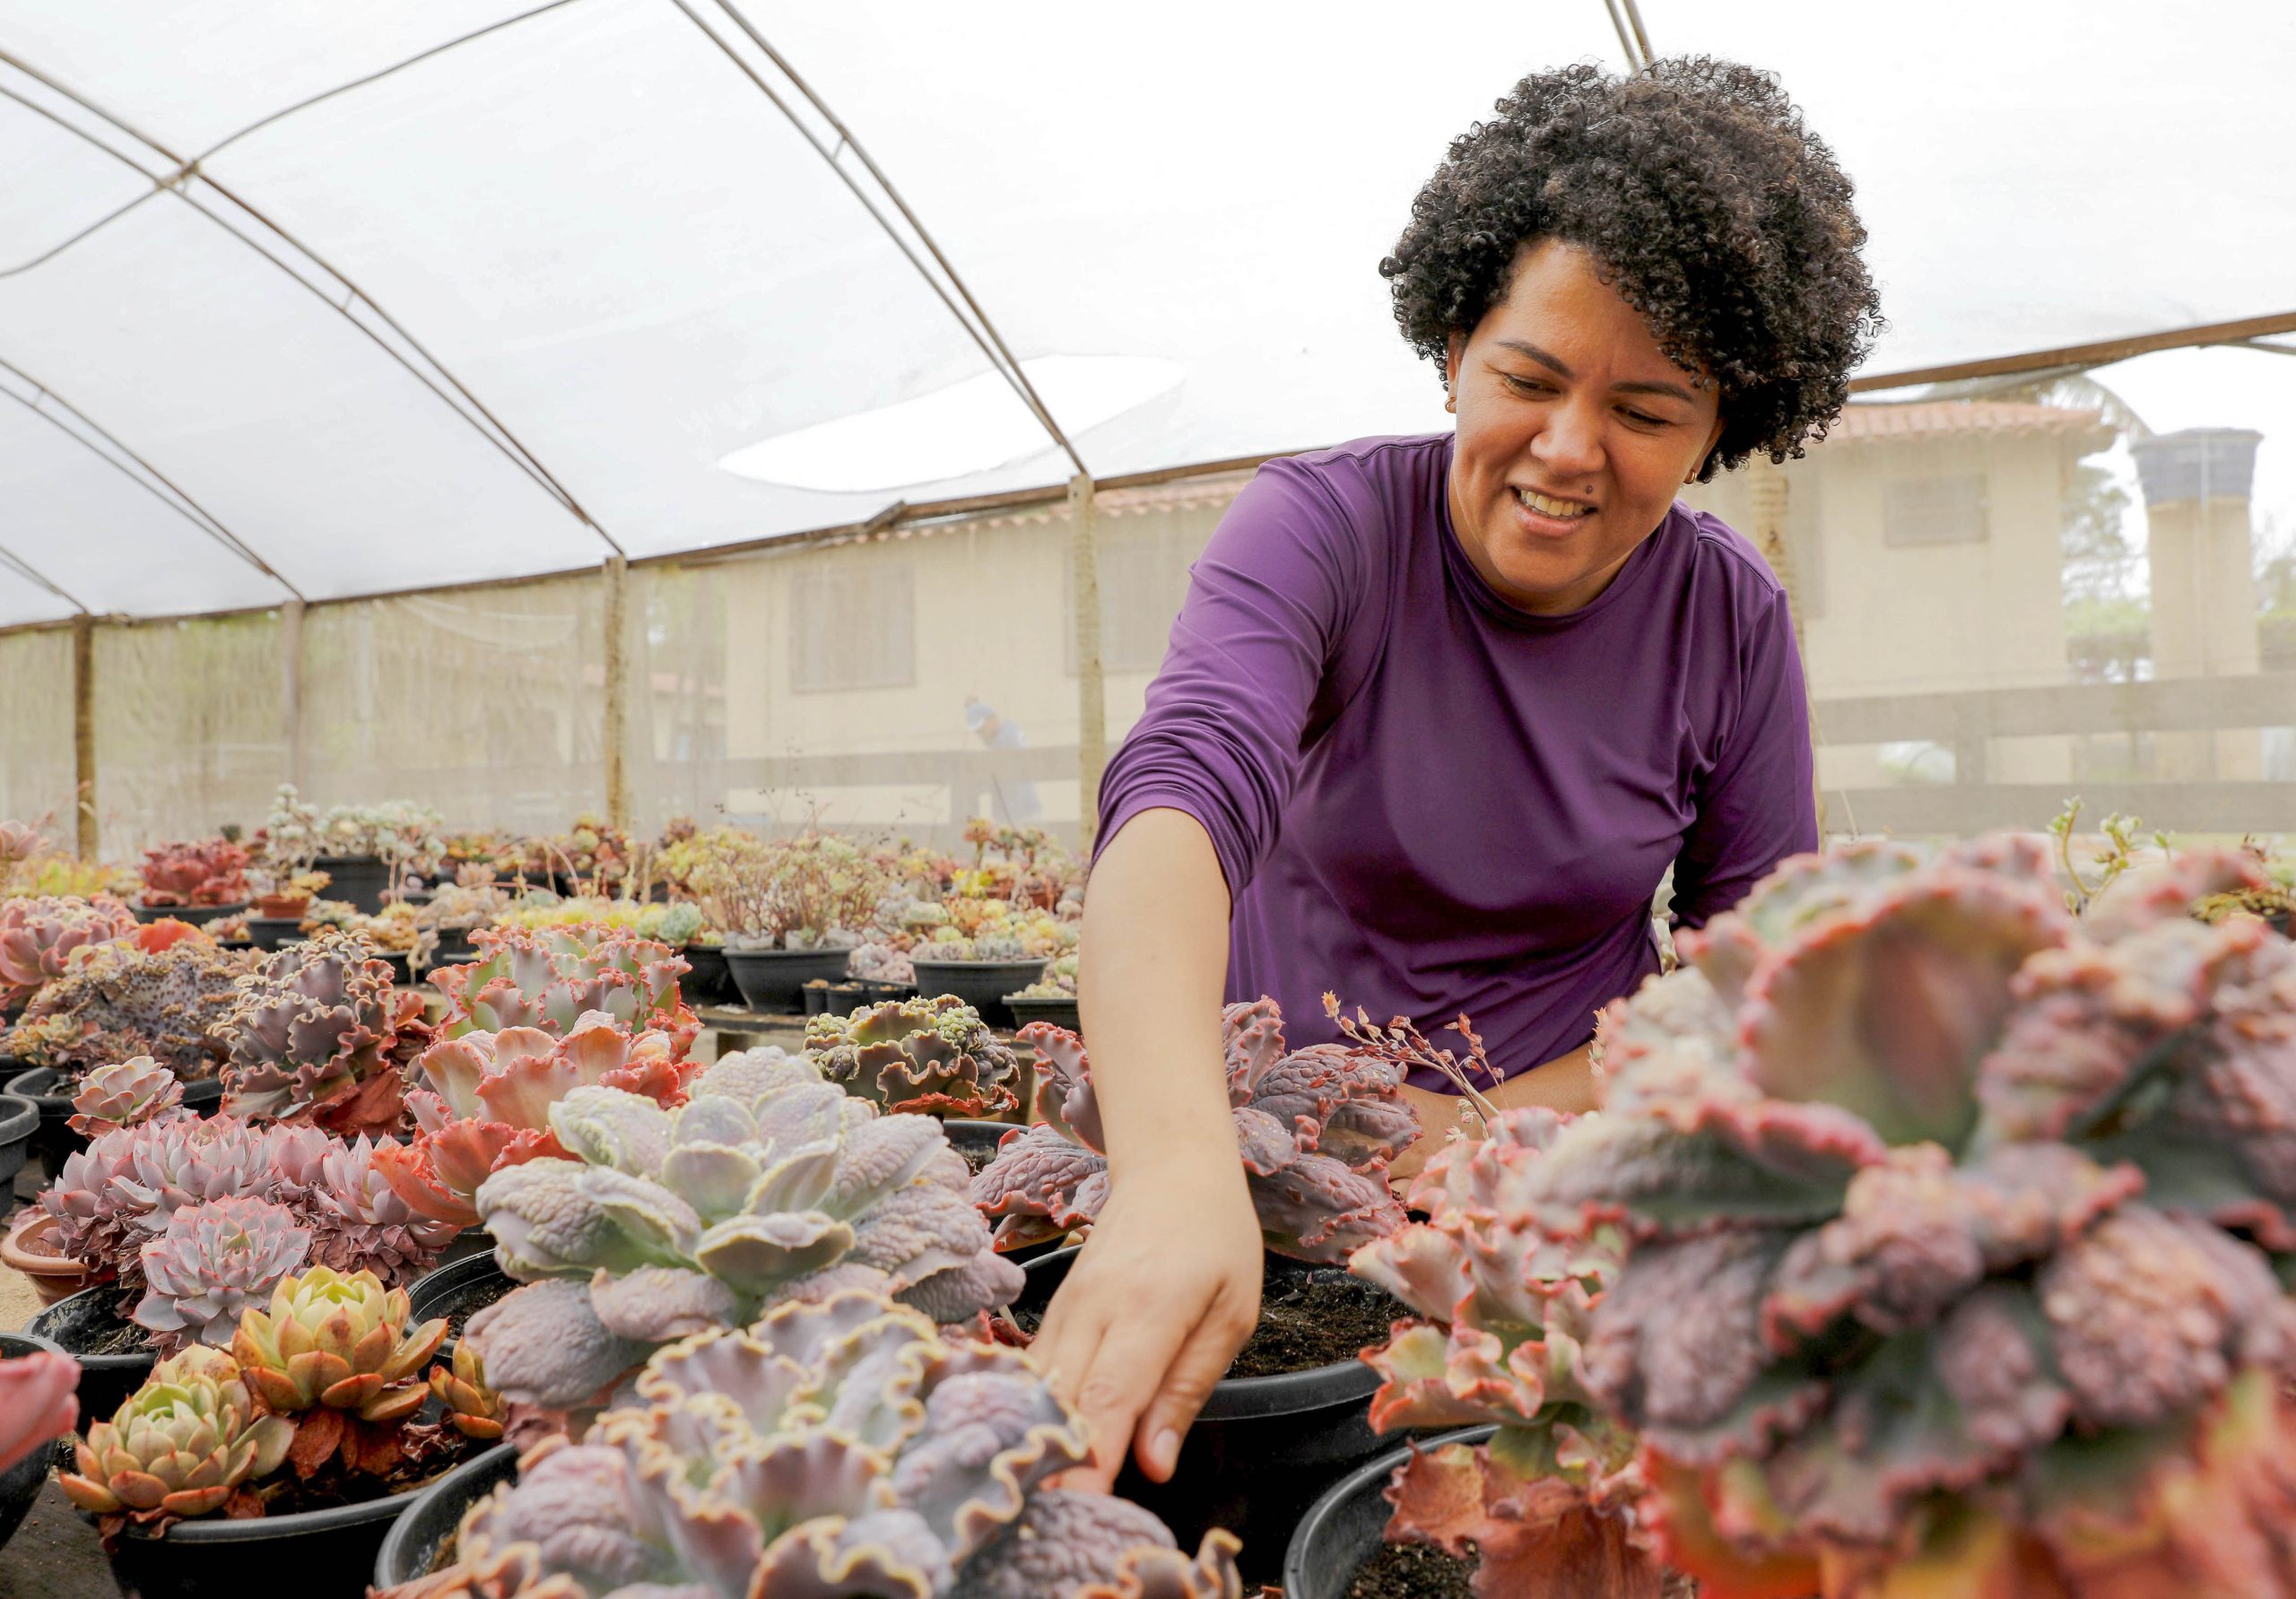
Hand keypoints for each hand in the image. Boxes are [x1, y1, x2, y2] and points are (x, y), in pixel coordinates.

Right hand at [1031, 1156, 1261, 1488]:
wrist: (1171, 1168)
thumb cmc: (1215, 1239)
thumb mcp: (1231, 1313)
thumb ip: (1187, 1388)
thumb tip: (1153, 1461)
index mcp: (1150, 1306)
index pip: (1110, 1393)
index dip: (1092, 1454)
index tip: (1083, 1503)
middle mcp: (1094, 1307)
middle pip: (1060, 1397)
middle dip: (1055, 1463)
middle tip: (1057, 1522)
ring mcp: (1066, 1306)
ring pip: (1037, 1386)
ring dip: (1036, 1439)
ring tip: (1040, 1495)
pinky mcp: (1053, 1309)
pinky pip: (1033, 1369)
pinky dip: (1030, 1410)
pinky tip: (1031, 1445)